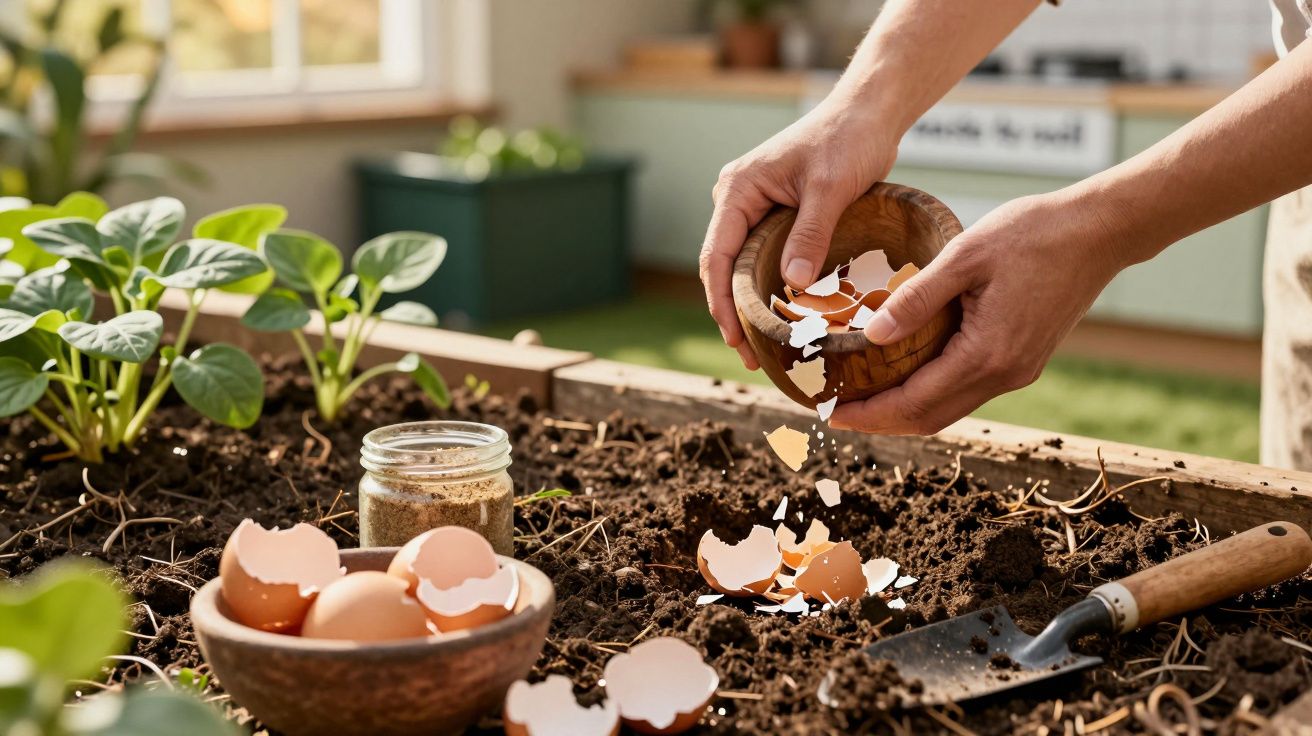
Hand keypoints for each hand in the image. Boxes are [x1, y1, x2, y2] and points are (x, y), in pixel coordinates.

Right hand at [699, 99, 897, 369]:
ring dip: (751, 304)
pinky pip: (764, 257)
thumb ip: (811, 234)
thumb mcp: (831, 188)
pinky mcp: (776, 214)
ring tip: (764, 346)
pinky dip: (770, 287)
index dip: (721, 302)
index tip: (735, 338)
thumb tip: (793, 285)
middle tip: (750, 356)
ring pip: (743, 265)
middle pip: (724, 267)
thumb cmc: (848, 138)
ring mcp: (755, 207)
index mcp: (738, 190)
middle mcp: (737, 199)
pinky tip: (784, 315)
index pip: (717, 256)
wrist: (869, 112)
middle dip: (733, 312)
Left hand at [829, 189, 1131, 434]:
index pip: (916, 402)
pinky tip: (905, 372)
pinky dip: (931, 391)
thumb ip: (917, 298)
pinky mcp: (1024, 359)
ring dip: (906, 409)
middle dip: (882, 421)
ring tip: (863, 395)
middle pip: (931, 418)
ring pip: (950, 408)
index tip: (831, 413)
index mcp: (988, 354)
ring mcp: (1018, 370)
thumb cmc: (1034, 233)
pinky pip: (968, 389)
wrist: (1102, 230)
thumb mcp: (966, 255)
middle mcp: (1006, 374)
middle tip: (836, 410)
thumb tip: (871, 335)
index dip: (871, 413)